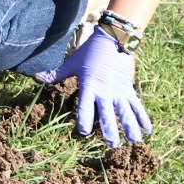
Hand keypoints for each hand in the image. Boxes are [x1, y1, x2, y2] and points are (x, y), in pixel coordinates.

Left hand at [34, 28, 150, 147]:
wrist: (112, 39)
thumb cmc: (89, 52)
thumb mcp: (72, 63)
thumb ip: (55, 74)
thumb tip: (35, 77)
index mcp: (89, 85)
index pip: (85, 106)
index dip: (84, 118)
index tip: (84, 132)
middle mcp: (105, 90)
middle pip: (108, 113)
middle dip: (110, 129)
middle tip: (112, 145)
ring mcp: (119, 90)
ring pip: (126, 112)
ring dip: (131, 127)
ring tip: (134, 141)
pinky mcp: (129, 88)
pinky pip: (137, 105)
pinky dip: (143, 117)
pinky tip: (147, 130)